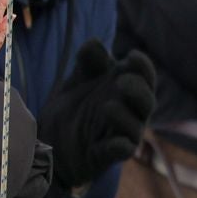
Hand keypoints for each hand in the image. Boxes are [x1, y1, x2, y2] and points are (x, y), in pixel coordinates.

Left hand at [37, 40, 155, 190]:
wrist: (50, 144)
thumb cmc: (72, 110)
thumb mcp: (76, 83)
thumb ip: (87, 64)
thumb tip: (96, 43)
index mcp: (126, 91)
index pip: (144, 77)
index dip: (142, 67)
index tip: (131, 56)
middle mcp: (130, 112)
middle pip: (147, 102)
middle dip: (139, 91)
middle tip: (121, 81)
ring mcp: (122, 134)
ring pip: (136, 126)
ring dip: (125, 116)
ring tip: (107, 107)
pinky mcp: (109, 154)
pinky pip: (122, 150)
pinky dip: (121, 146)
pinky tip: (115, 142)